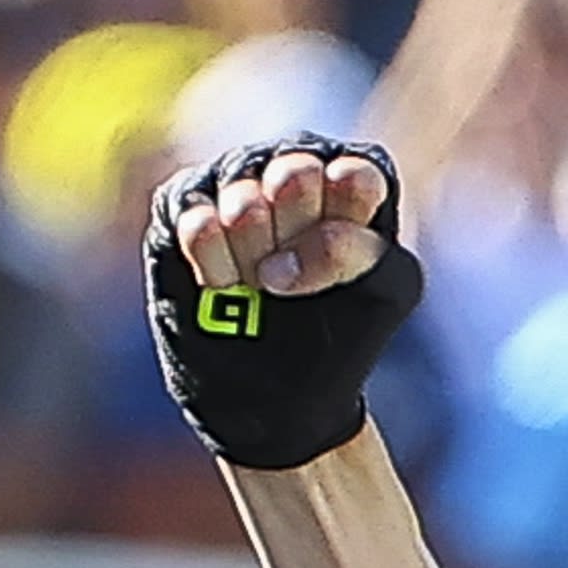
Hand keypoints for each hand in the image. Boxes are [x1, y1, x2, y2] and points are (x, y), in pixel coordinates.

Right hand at [147, 138, 424, 469]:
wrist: (273, 391)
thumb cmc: (337, 339)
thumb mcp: (381, 297)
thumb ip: (355, 251)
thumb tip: (278, 258)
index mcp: (352, 190)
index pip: (354, 177)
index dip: (343, 218)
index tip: (334, 260)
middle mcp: (293, 177)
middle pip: (295, 176)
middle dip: (294, 238)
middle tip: (291, 278)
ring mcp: (238, 188)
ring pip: (242, 195)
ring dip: (251, 255)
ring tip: (255, 288)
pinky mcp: (186, 208)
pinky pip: (193, 215)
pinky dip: (209, 255)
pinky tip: (220, 285)